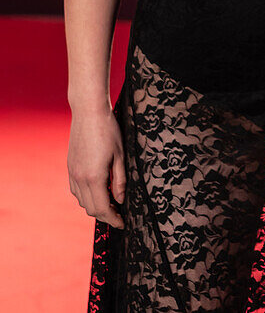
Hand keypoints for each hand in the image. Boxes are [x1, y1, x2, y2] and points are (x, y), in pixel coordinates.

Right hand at [67, 107, 125, 228]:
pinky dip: (86, 196)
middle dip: (105, 215)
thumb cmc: (108, 130)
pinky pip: (76, 190)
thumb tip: (120, 200)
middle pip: (91, 209)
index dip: (113, 219)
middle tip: (119, 214)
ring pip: (82, 201)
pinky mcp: (70, 166)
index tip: (122, 224)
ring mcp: (73, 172)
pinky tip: (97, 189)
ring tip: (110, 202)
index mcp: (94, 177)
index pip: (103, 209)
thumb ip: (120, 180)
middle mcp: (80, 178)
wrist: (88, 112)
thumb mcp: (120, 155)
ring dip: (95, 206)